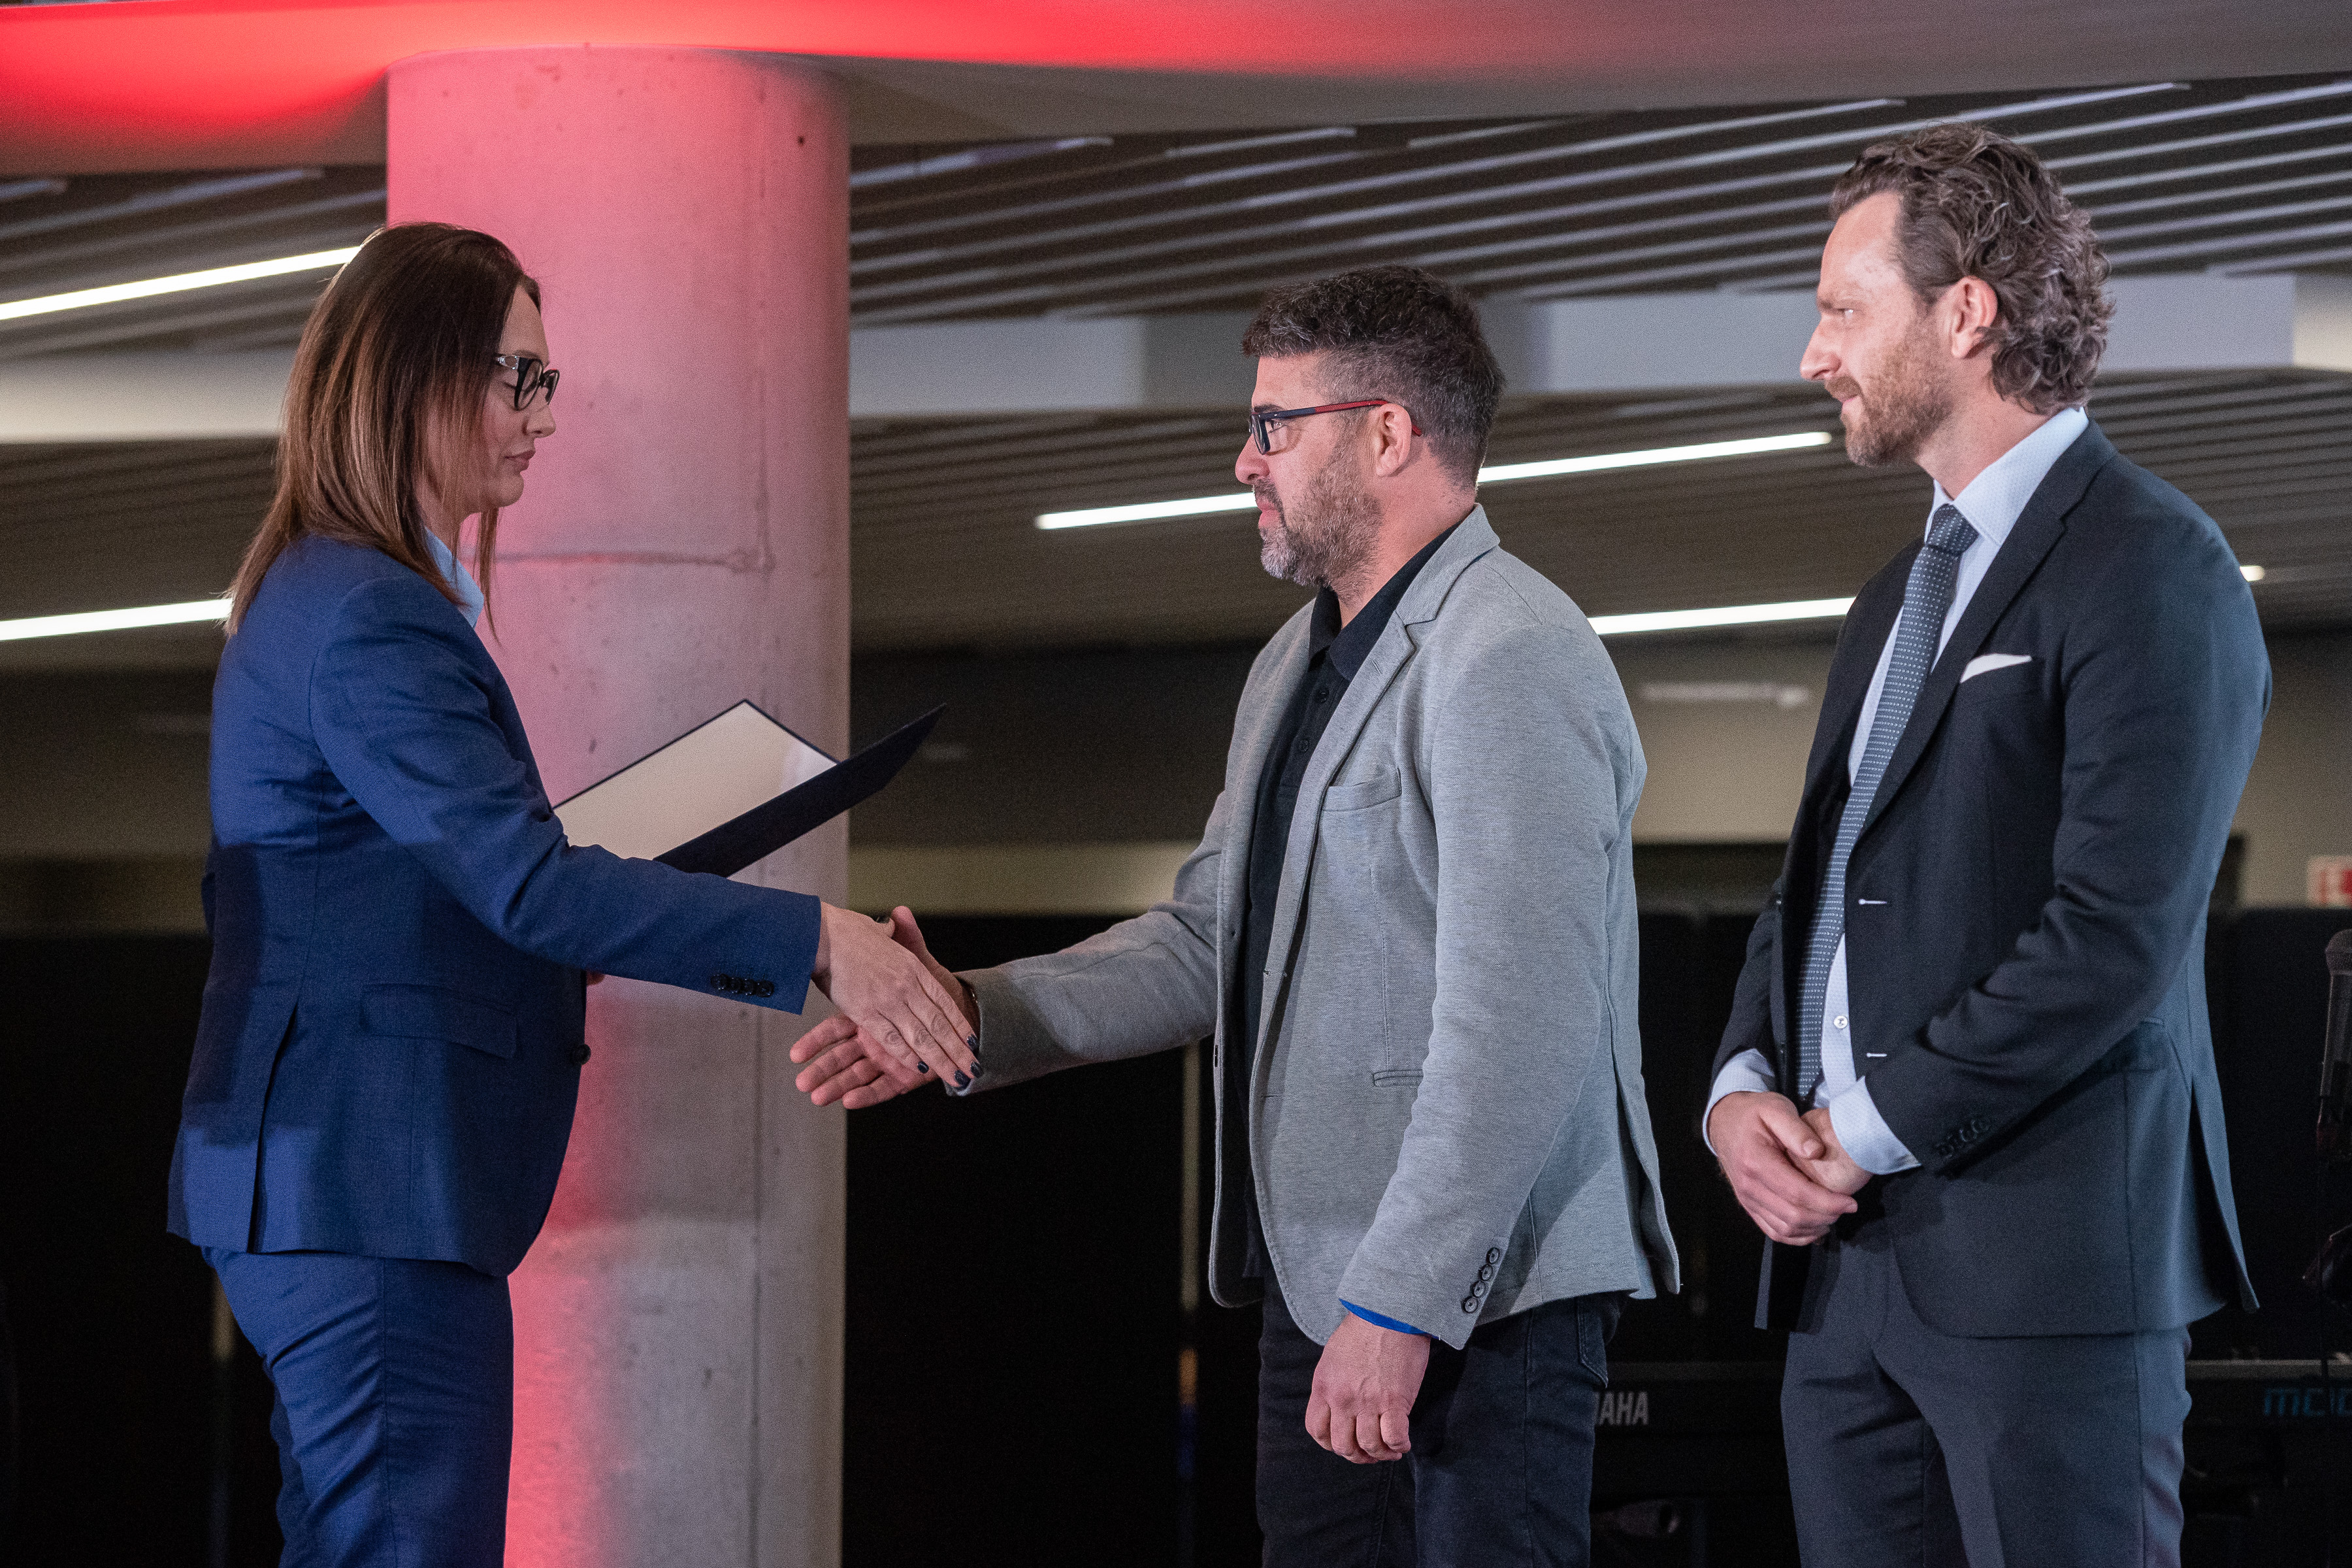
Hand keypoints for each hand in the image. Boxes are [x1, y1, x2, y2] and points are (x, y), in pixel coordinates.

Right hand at [811, 903, 974, 1085]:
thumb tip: (898, 919)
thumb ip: (896, 932)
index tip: (973, 1042)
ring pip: (921, 1037)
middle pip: (939, 1024)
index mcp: (912, 967)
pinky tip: (920, 1070)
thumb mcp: (882, 930)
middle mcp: (906, 985)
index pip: (943, 1002)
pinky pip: (891, 1039)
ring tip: (956, 1078)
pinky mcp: (865, 1011)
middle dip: (958, 1050)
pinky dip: (907, 1056)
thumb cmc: (848, 930)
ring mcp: (887, 999)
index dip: (959, 1024)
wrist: (822, 933)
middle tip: (973, 1070)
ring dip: (941, 1060)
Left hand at [1306, 1311, 1429, 1463]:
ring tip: (1390, 1450)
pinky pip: (1393, 1437)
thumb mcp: (1333, 1357)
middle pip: (1342, 1445)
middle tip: (1369, 1453)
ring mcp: (1367, 1402)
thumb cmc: (1363, 1330)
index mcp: (1324, 1386)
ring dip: (1380, 1454)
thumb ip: (1333, 1385)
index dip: (1331, 1444)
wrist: (1389, 1312)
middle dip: (1356, 1455)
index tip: (1345, 1443)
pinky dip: (1399, 1446)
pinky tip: (1403, 1443)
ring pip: (1369, 1446)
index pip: (1317, 1430)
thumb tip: (1340, 1409)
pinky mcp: (1394, 1401)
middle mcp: (1342, 1399)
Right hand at [1707, 1090, 1858, 1245]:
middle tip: (1846, 1207)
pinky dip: (1798, 1236)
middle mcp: (1749, 1186)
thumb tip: (1817, 1152)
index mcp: (1756, 1162)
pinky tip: (1815, 1227)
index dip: (1827, 1202)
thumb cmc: (1753, 1113)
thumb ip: (1796, 1130)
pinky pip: (1774, 1232)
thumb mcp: (1776, 1109)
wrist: (1724, 1121)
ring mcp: (1747, 1200)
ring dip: (1814, 1228)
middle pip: (1792, 1216)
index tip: (1851, 1202)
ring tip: (1834, 1215)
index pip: (1796, 1193)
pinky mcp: (1749, 1207)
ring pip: (1784, 1229)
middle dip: (1825, 1216)